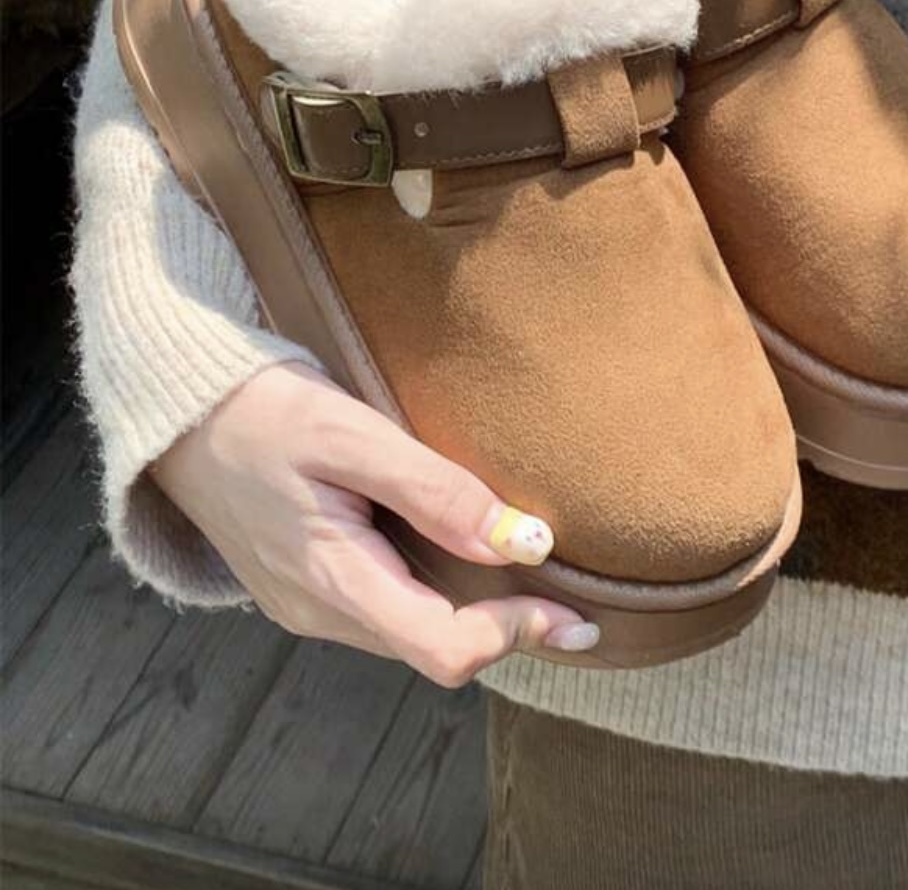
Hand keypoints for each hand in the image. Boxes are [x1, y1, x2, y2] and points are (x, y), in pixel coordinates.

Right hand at [150, 361, 598, 684]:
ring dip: (473, 611)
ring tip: (528, 571)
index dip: (515, 634)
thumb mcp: (352, 435)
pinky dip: (437, 591)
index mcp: (330, 582)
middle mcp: (320, 612)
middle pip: (434, 649)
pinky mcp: (306, 584)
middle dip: (506, 628)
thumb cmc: (262, 411)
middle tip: (574, 598)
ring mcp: (309, 604)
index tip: (574, 609)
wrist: (178, 411)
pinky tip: (461, 551)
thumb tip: (525, 540)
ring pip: (412, 631)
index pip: (444, 650)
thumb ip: (437, 490)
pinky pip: (387, 606)